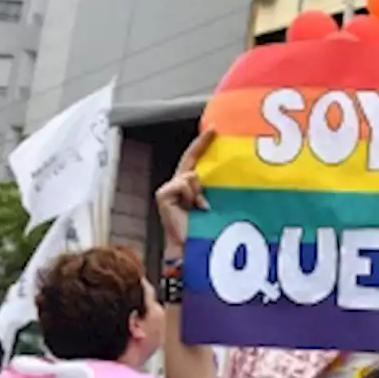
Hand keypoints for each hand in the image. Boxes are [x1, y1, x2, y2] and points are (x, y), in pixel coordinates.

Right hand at [155, 129, 214, 255]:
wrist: (190, 247)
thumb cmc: (204, 229)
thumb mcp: (213, 203)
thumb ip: (211, 188)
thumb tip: (215, 174)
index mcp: (189, 187)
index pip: (194, 160)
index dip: (202, 144)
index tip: (214, 129)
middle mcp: (177, 185)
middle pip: (190, 160)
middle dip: (202, 145)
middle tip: (214, 132)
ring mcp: (168, 189)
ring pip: (191, 175)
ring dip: (199, 191)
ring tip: (201, 208)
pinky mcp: (163, 194)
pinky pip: (183, 183)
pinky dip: (190, 195)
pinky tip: (191, 208)